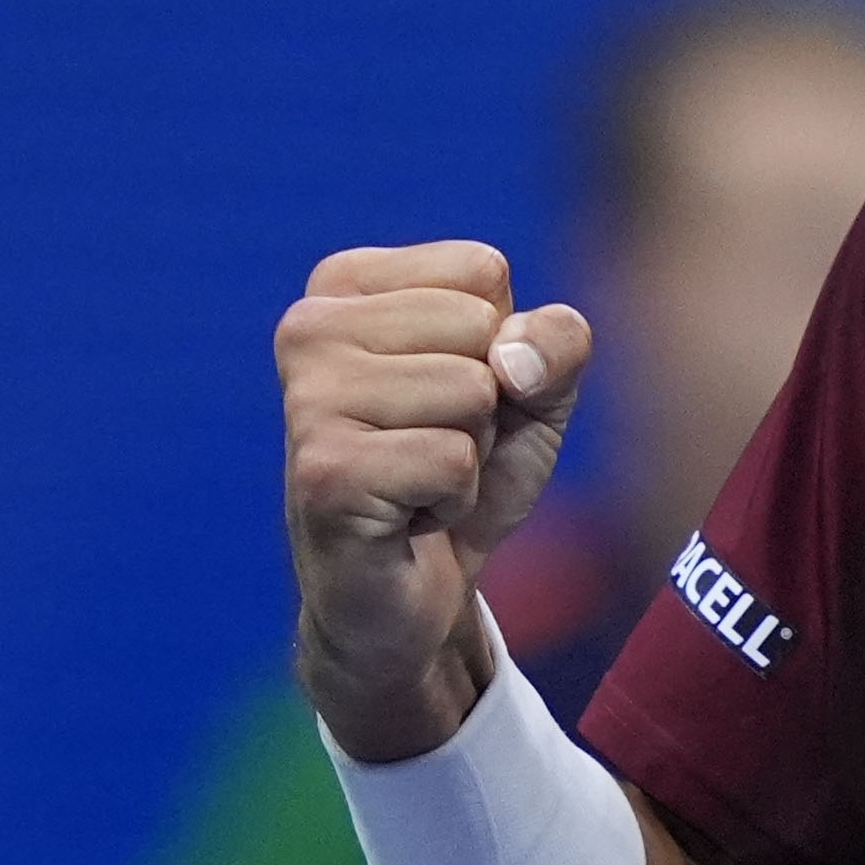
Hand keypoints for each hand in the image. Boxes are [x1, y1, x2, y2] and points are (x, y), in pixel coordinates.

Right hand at [276, 241, 591, 760]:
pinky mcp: (323, 473)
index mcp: (344, 284)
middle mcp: (307, 326)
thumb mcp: (535, 389)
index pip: (482, 270)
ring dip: (468, 454)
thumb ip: (557, 341)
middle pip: (480, 327)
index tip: (449, 397)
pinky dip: (452, 500)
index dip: (501, 344)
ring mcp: (307, 400)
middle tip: (432, 448)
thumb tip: (513, 356)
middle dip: (487, 402)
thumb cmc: (465, 471)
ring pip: (471, 391)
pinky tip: (405, 518)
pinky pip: (453, 460)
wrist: (413, 595)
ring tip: (416, 482)